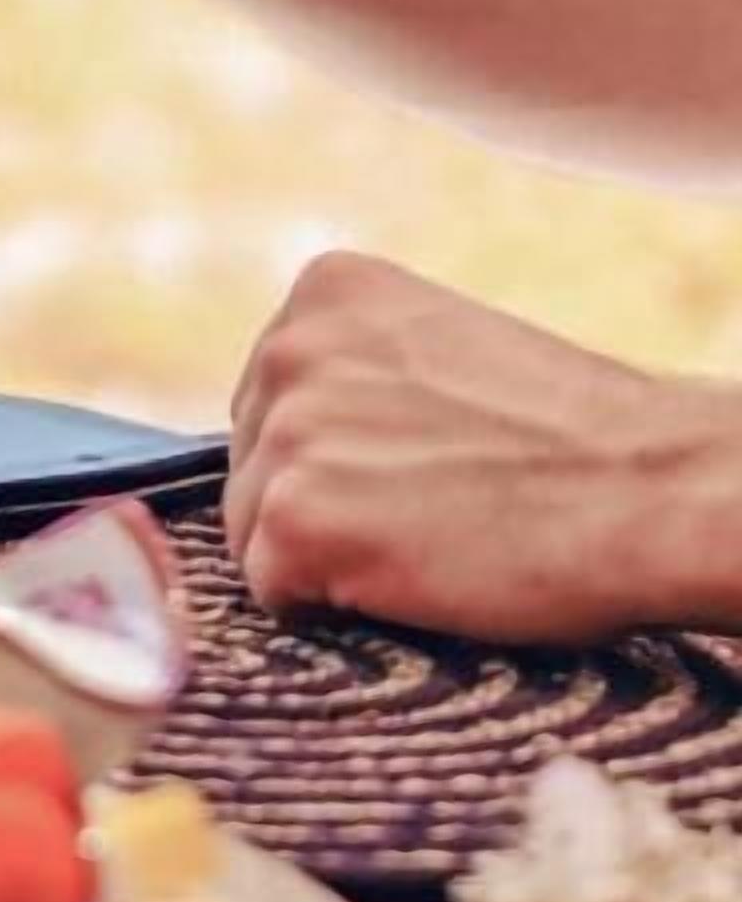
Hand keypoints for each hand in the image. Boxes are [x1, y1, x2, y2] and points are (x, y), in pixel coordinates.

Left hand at [227, 253, 741, 640]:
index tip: (417, 468)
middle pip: (252, 464)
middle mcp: (288, 345)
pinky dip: (333, 611)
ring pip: (256, 533)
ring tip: (430, 542)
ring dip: (329, 560)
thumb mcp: (440, 354)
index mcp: (326, 291)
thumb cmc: (570, 437)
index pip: (271, 400)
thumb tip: (288, 433)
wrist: (650, 490)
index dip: (339, 456)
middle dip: (322, 505)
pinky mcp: (293, 519)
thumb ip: (356, 373)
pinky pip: (272, 591)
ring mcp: (285, 431)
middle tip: (431, 514)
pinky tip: (413, 578)